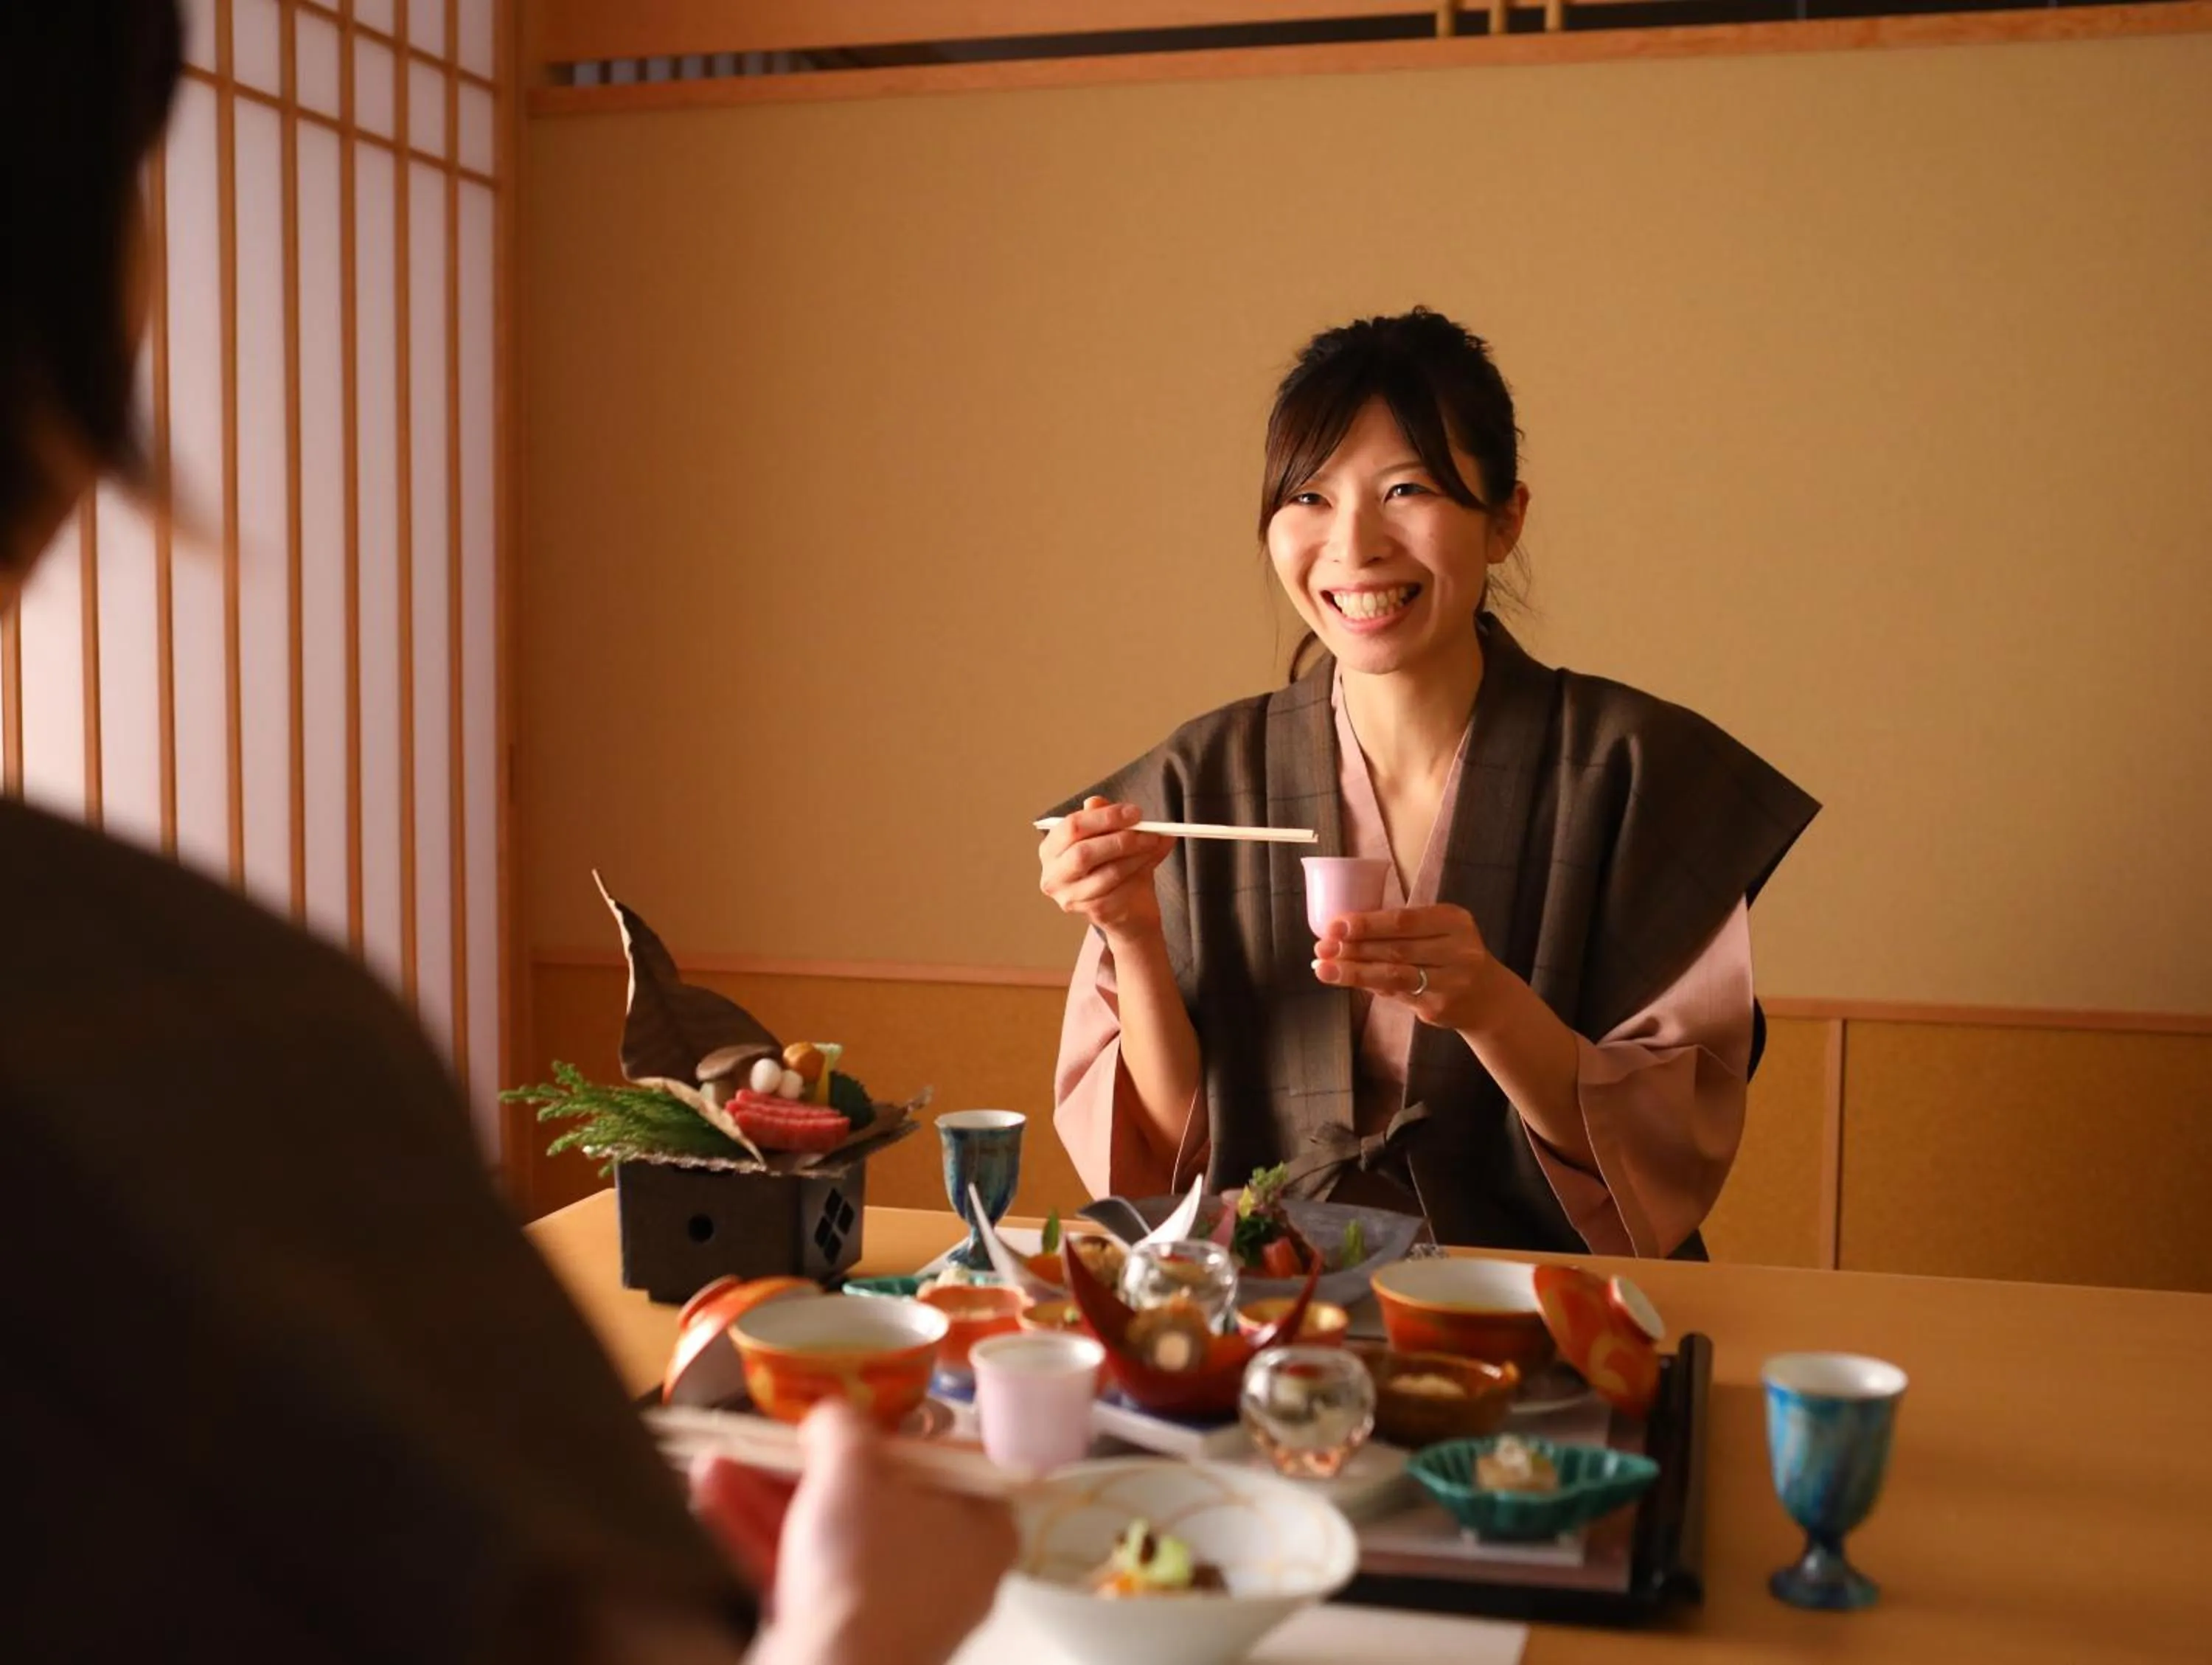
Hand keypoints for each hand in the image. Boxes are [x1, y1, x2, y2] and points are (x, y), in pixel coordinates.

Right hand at [701, 1400, 1015, 1664]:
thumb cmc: (863, 1568)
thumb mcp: (852, 1470)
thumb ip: (842, 1427)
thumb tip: (831, 1416)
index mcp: (984, 1526)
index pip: (940, 1460)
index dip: (885, 1433)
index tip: (841, 1420)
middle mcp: (952, 1571)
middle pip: (874, 1497)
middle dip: (803, 1466)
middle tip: (765, 1438)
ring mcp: (900, 1611)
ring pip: (833, 1536)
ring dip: (772, 1495)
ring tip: (716, 1459)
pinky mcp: (853, 1639)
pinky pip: (813, 1576)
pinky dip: (768, 1538)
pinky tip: (716, 1496)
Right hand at [1038, 796, 1174, 944]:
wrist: (1128, 909)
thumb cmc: (1114, 866)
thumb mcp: (1109, 837)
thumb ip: (1102, 819)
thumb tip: (1097, 801)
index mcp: (1051, 849)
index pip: (1071, 827)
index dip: (1104, 817)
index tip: (1134, 812)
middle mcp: (1053, 875)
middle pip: (1083, 853)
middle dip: (1120, 838)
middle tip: (1147, 830)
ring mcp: (1071, 897)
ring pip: (1107, 872)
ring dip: (1136, 855)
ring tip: (1154, 843)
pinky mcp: (1093, 912)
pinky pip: (1121, 889)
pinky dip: (1140, 871)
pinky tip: (1150, 861)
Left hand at [1312, 904, 1502, 1031]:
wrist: (1490, 998)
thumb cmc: (1451, 956)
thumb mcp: (1438, 932)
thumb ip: (1400, 931)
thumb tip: (1342, 933)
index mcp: (1454, 921)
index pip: (1403, 921)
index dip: (1366, 924)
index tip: (1334, 926)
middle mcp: (1458, 950)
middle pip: (1395, 949)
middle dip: (1353, 948)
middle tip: (1321, 948)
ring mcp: (1451, 982)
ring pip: (1393, 975)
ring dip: (1354, 972)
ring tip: (1323, 969)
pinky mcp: (1440, 1007)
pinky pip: (1397, 995)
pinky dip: (1369, 986)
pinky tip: (1347, 981)